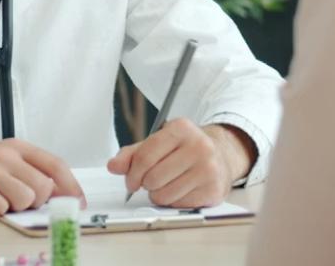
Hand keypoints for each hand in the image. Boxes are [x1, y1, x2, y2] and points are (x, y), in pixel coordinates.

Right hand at [0, 139, 86, 216]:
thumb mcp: (6, 160)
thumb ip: (32, 171)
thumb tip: (63, 194)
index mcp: (17, 146)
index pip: (55, 164)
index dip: (72, 186)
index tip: (79, 202)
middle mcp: (4, 154)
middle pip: (43, 186)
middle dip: (38, 200)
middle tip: (22, 199)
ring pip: (26, 199)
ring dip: (17, 206)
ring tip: (3, 198)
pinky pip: (2, 209)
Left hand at [107, 119, 253, 208]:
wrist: (221, 155)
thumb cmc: (184, 149)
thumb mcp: (158, 143)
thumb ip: (133, 154)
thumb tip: (114, 166)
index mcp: (181, 128)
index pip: (145, 156)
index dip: (132, 173)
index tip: (130, 180)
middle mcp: (199, 146)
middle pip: (153, 178)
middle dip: (145, 184)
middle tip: (150, 181)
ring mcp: (208, 169)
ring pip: (164, 195)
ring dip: (158, 195)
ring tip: (166, 184)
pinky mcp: (213, 190)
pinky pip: (178, 205)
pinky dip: (173, 201)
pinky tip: (180, 190)